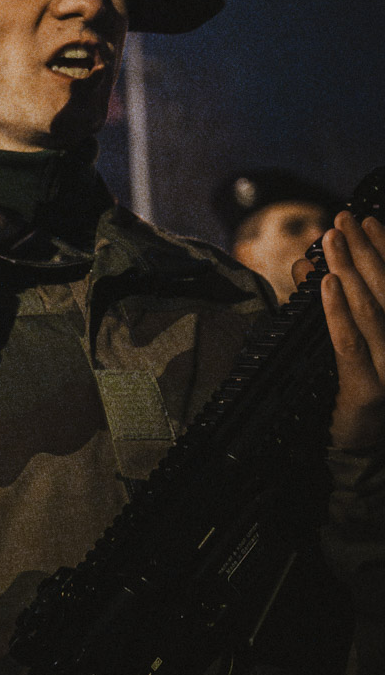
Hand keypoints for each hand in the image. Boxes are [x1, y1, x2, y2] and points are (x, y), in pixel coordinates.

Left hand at [314, 212, 384, 449]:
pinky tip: (327, 284)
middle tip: (342, 218)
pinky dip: (337, 311)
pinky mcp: (368, 390)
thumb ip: (326, 306)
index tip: (366, 219)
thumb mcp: (339, 344)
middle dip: (364, 250)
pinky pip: (350, 343)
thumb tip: (304, 267)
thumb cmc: (348, 397)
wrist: (356, 456)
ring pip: (370, 309)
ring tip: (332, 239)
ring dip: (351, 270)